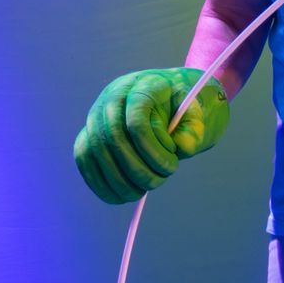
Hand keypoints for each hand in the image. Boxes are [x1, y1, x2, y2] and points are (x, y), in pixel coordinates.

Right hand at [73, 68, 228, 204]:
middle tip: (157, 183)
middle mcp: (113, 96)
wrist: (172, 98)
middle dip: (135, 169)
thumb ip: (194, 129)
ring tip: (140, 192)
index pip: (136, 119)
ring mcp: (97, 114)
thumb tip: (181, 147)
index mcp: (143, 85)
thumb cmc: (186, 108)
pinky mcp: (89, 132)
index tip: (171, 168)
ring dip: (117, 179)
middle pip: (112, 137)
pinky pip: (84, 159)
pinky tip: (118, 197)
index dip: (151, 149)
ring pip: (95, 150)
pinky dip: (99, 182)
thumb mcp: (199, 114)